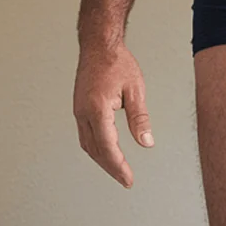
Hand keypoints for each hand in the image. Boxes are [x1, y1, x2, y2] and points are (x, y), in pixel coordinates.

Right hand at [73, 43, 153, 187]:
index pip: (108, 147)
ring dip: (103, 161)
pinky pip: (86, 136)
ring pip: (88, 145)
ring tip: (118, 172)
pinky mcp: (79, 109)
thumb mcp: (135, 91)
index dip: (119, 166)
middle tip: (126, 181)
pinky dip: (97, 149)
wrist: (98, 44)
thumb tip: (146, 143)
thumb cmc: (118, 63)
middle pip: (96, 150)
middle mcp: (83, 112)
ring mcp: (79, 111)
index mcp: (97, 109)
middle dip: (111, 168)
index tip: (128, 180)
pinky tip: (107, 154)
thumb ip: (140, 119)